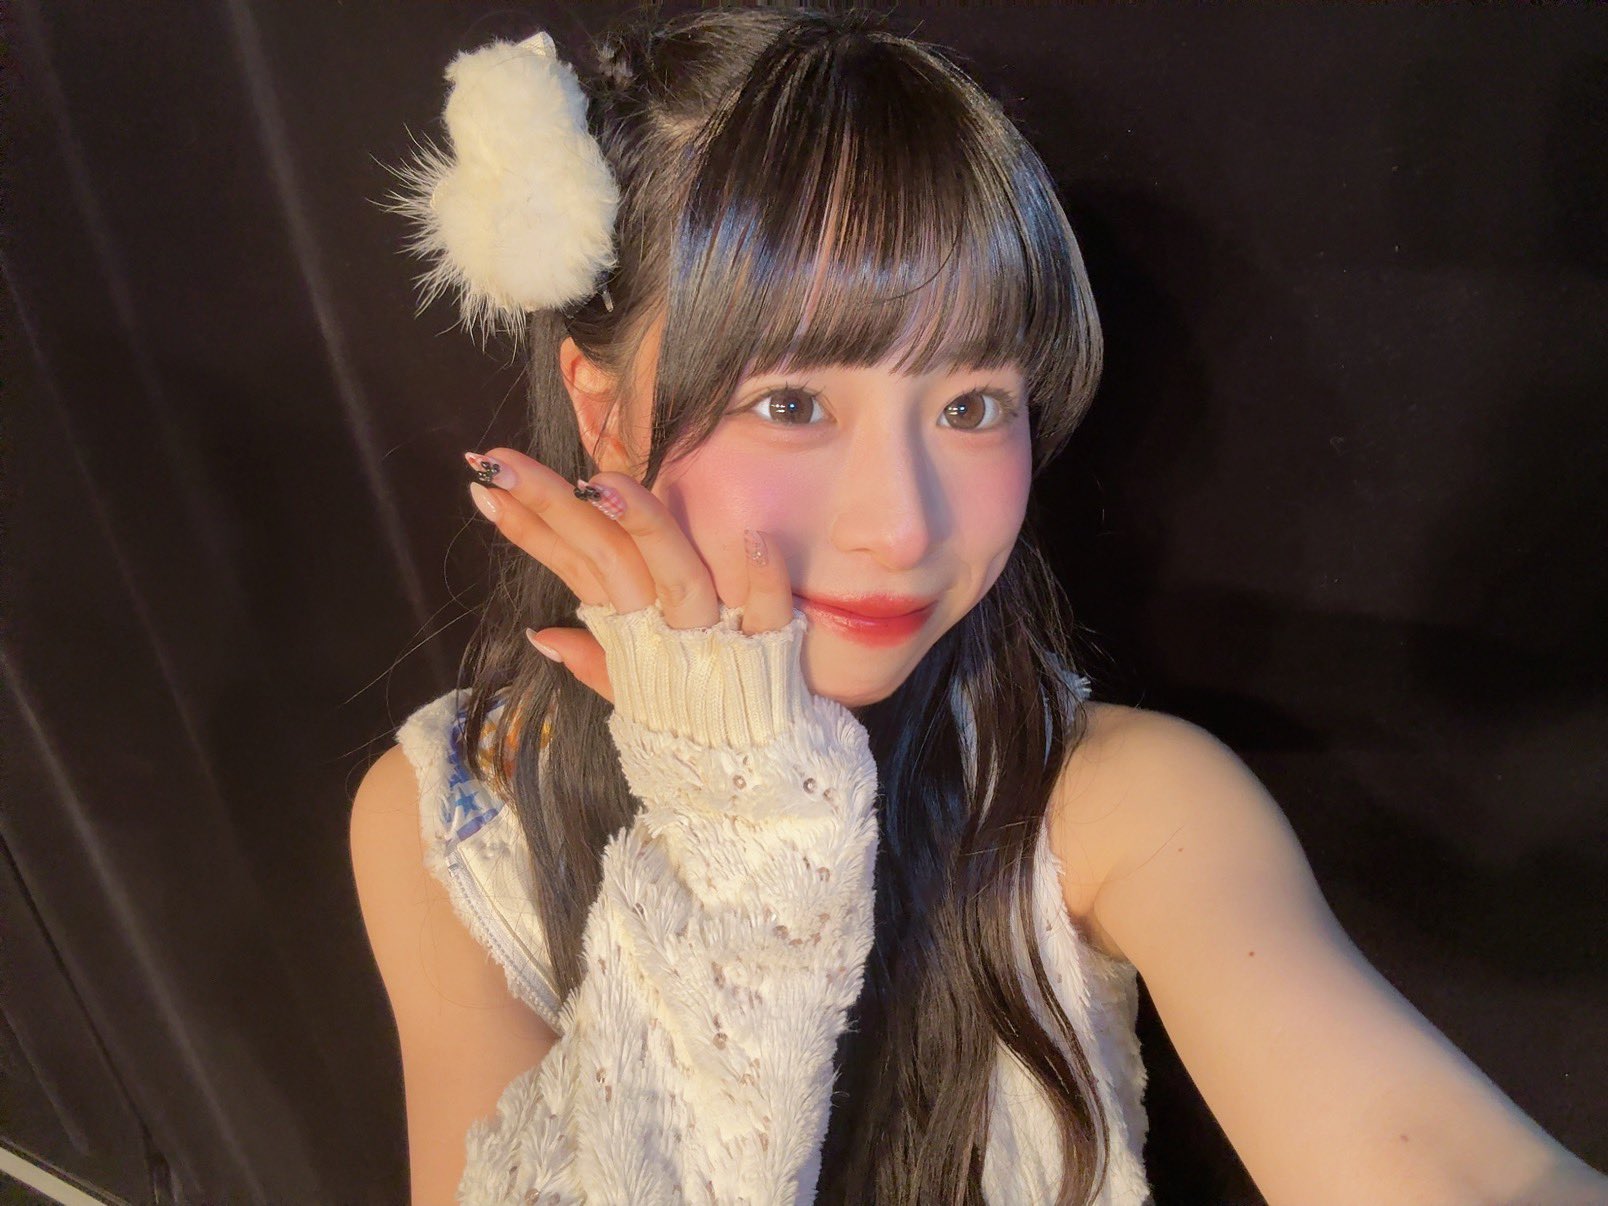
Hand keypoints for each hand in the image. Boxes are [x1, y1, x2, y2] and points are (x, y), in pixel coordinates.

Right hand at [465, 447, 795, 702]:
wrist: (748, 783)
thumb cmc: (690, 728)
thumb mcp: (635, 697)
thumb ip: (595, 661)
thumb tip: (542, 636)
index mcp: (631, 630)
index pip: (572, 566)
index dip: (529, 528)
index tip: (485, 485)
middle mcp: (664, 627)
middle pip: (606, 555)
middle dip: (555, 505)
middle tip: (503, 463)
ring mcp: (714, 637)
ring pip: (676, 574)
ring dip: (643, 527)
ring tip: (600, 483)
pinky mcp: (767, 651)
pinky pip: (766, 611)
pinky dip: (762, 580)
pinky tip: (754, 536)